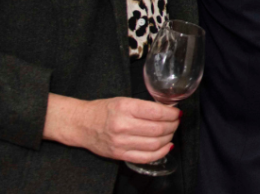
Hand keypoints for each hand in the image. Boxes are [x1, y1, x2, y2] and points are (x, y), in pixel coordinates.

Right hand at [43, 94, 179, 162]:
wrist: (81, 124)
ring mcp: (121, 142)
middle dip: (173, 126)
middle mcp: (123, 125)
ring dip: (169, 138)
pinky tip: (166, 146)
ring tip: (171, 133)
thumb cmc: (103, 110)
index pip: (157, 113)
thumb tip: (168, 111)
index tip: (178, 113)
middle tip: (176, 122)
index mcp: (125, 108)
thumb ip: (144, 106)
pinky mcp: (119, 154)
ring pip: (154, 144)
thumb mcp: (123, 101)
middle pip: (158, 129)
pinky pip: (145, 157)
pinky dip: (160, 153)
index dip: (172, 114)